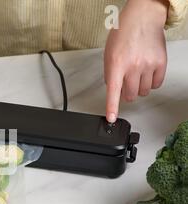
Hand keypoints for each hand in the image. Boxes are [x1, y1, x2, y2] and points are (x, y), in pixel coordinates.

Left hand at [104, 0, 168, 122]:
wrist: (142, 19)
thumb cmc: (123, 35)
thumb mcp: (108, 55)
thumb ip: (110, 74)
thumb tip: (114, 91)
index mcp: (116, 64)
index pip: (113, 91)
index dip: (112, 107)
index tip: (111, 118)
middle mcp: (133, 66)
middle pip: (130, 95)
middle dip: (126, 93)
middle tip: (126, 82)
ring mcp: (148, 65)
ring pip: (143, 92)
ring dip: (138, 87)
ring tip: (136, 74)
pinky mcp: (161, 64)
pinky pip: (156, 85)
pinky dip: (151, 83)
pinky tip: (147, 73)